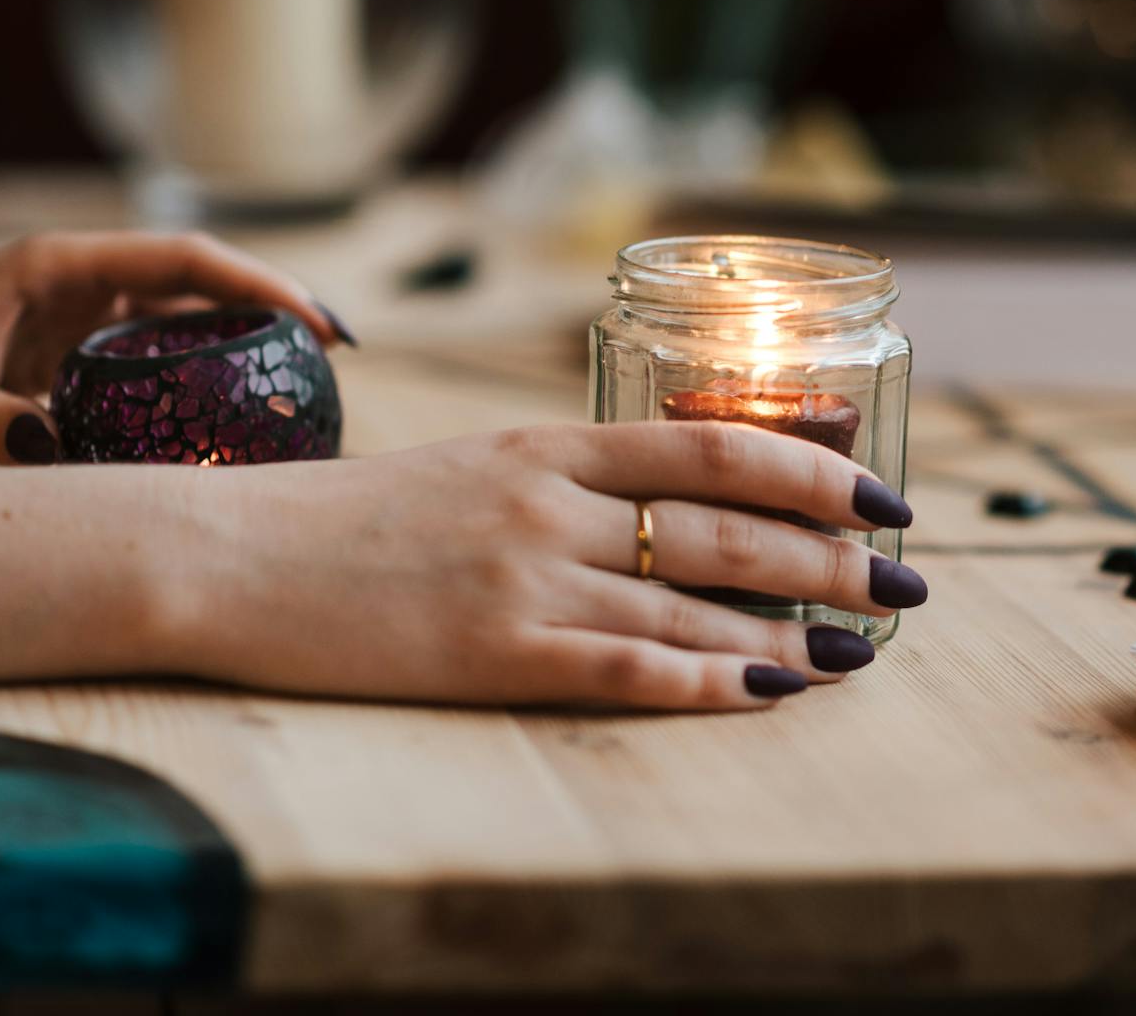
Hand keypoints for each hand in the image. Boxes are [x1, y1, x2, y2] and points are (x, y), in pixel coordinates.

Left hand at [0, 232, 351, 469]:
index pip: (181, 260)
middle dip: (272, 309)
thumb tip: (55, 454)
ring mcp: (79, 324)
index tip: (312, 316)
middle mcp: (79, 286)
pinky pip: (154, 369)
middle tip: (336, 352)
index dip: (256, 282)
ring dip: (241, 347)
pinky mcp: (71, 365)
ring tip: (303, 385)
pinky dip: (199, 386)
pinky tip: (230, 424)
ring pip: (183, 327)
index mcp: (56, 264)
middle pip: (200, 287)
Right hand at [170, 422, 923, 709]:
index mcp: (549, 443)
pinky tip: (770, 693)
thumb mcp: (471, 465)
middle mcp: (552, 503)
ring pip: (695, 600)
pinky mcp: (492, 653)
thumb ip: (569, 475)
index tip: (879, 495)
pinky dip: (710, 680)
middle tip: (906, 581)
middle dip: (833, 555)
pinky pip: (628, 668)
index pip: (716, 445)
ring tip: (863, 647)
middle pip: (729, 525)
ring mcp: (524, 579)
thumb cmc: (349, 515)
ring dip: (794, 628)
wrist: (228, 555)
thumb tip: (674, 494)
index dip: (815, 468)